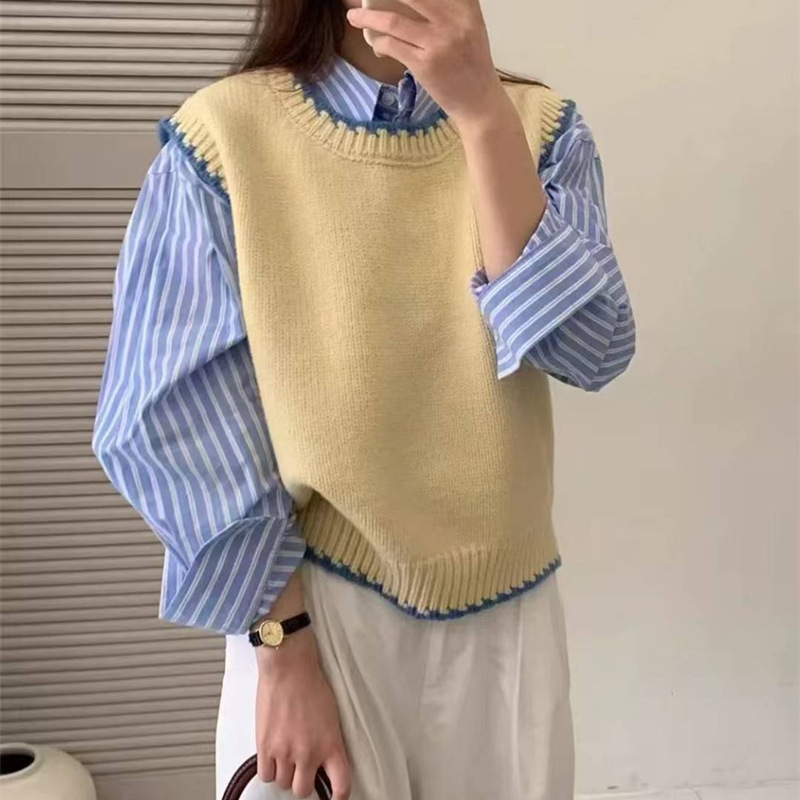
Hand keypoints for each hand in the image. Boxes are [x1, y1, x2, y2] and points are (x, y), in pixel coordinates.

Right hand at [256, 628, 352, 798]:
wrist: (289, 666)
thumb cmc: (311, 683)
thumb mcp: (331, 715)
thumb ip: (328, 740)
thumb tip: (323, 757)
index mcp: (331, 744)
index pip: (341, 785)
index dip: (338, 796)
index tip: (335, 797)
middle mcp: (309, 753)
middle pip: (303, 790)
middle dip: (302, 781)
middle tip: (302, 768)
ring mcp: (285, 752)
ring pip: (283, 783)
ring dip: (284, 772)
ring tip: (285, 754)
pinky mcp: (265, 746)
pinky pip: (266, 775)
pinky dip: (269, 768)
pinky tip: (272, 756)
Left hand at [345, 0, 506, 125]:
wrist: (479, 102)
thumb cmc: (472, 65)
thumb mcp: (471, 27)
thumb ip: (452, 8)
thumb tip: (415, 3)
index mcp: (466, 8)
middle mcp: (453, 21)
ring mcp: (438, 44)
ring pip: (393, 21)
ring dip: (368, 18)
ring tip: (353, 17)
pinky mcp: (425, 65)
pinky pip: (392, 46)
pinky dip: (378, 42)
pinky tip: (373, 42)